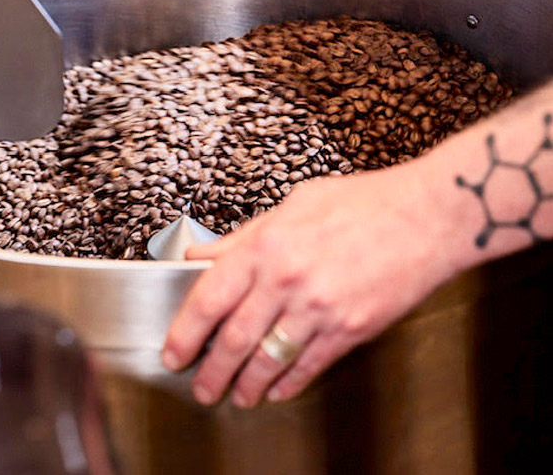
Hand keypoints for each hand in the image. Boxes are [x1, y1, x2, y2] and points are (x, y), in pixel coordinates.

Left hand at [161, 167, 455, 407]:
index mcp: (267, 246)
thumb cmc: (362, 202)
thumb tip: (204, 257)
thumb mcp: (291, 205)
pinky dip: (289, 382)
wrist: (425, 217)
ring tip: (237, 396)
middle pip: (235, 338)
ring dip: (247, 385)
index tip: (174, 351)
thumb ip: (243, 238)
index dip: (186, 331)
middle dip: (212, 371)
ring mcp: (321, 309)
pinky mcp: (351, 329)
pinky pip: (310, 364)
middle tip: (201, 387)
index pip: (209, 298)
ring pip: (269, 359)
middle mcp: (288, 281)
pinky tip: (277, 389)